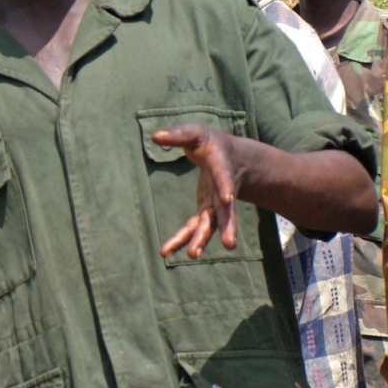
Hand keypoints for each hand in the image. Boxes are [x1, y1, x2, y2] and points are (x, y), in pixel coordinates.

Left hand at [153, 124, 240, 259]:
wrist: (232, 156)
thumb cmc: (210, 142)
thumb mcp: (195, 133)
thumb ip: (177, 134)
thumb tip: (155, 136)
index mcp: (221, 166)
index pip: (224, 177)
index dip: (225, 187)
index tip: (228, 199)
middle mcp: (222, 190)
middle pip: (225, 211)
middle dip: (226, 226)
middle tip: (229, 244)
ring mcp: (215, 204)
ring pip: (210, 225)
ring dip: (201, 239)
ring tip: (192, 255)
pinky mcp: (206, 211)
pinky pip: (194, 227)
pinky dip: (182, 239)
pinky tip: (166, 251)